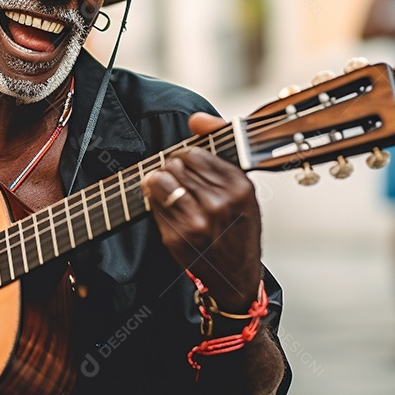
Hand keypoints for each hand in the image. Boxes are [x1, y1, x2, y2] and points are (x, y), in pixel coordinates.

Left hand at [141, 113, 261, 311]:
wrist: (236, 276)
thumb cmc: (238, 227)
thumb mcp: (241, 187)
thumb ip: (220, 147)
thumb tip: (196, 118)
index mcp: (239, 188)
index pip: (193, 154)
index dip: (189, 159)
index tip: (193, 168)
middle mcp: (218, 204)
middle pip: (174, 164)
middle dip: (173, 170)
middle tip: (182, 184)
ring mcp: (196, 223)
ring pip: (159, 180)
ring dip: (160, 183)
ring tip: (172, 193)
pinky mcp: (176, 238)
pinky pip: (153, 204)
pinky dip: (156, 203)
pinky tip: (170, 210)